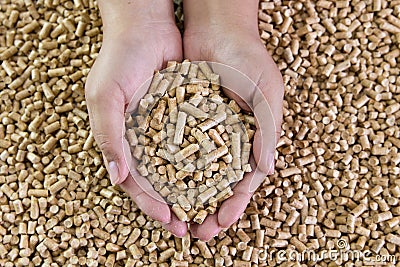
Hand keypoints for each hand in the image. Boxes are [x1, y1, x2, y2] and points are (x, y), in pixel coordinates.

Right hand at [85, 0, 186, 236]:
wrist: (145, 26)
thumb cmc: (119, 58)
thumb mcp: (105, 96)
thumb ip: (108, 135)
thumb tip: (116, 177)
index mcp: (122, 139)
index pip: (136, 180)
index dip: (149, 203)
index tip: (167, 221)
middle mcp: (145, 137)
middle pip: (161, 178)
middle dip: (175, 202)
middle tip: (191, 225)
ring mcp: (167, 127)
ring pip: (182, 163)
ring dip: (193, 186)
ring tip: (209, 206)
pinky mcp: (187, 113)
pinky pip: (198, 139)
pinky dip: (206, 156)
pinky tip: (221, 172)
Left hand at [183, 1, 283, 239]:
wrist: (218, 28)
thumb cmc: (249, 58)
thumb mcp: (265, 92)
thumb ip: (267, 129)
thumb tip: (267, 170)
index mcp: (252, 137)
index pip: (245, 179)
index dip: (235, 203)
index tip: (221, 223)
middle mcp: (227, 138)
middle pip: (218, 181)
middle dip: (208, 206)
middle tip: (196, 231)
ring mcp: (204, 130)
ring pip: (195, 168)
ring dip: (187, 193)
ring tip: (176, 216)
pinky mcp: (183, 117)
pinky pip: (176, 145)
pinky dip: (171, 165)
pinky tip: (162, 183)